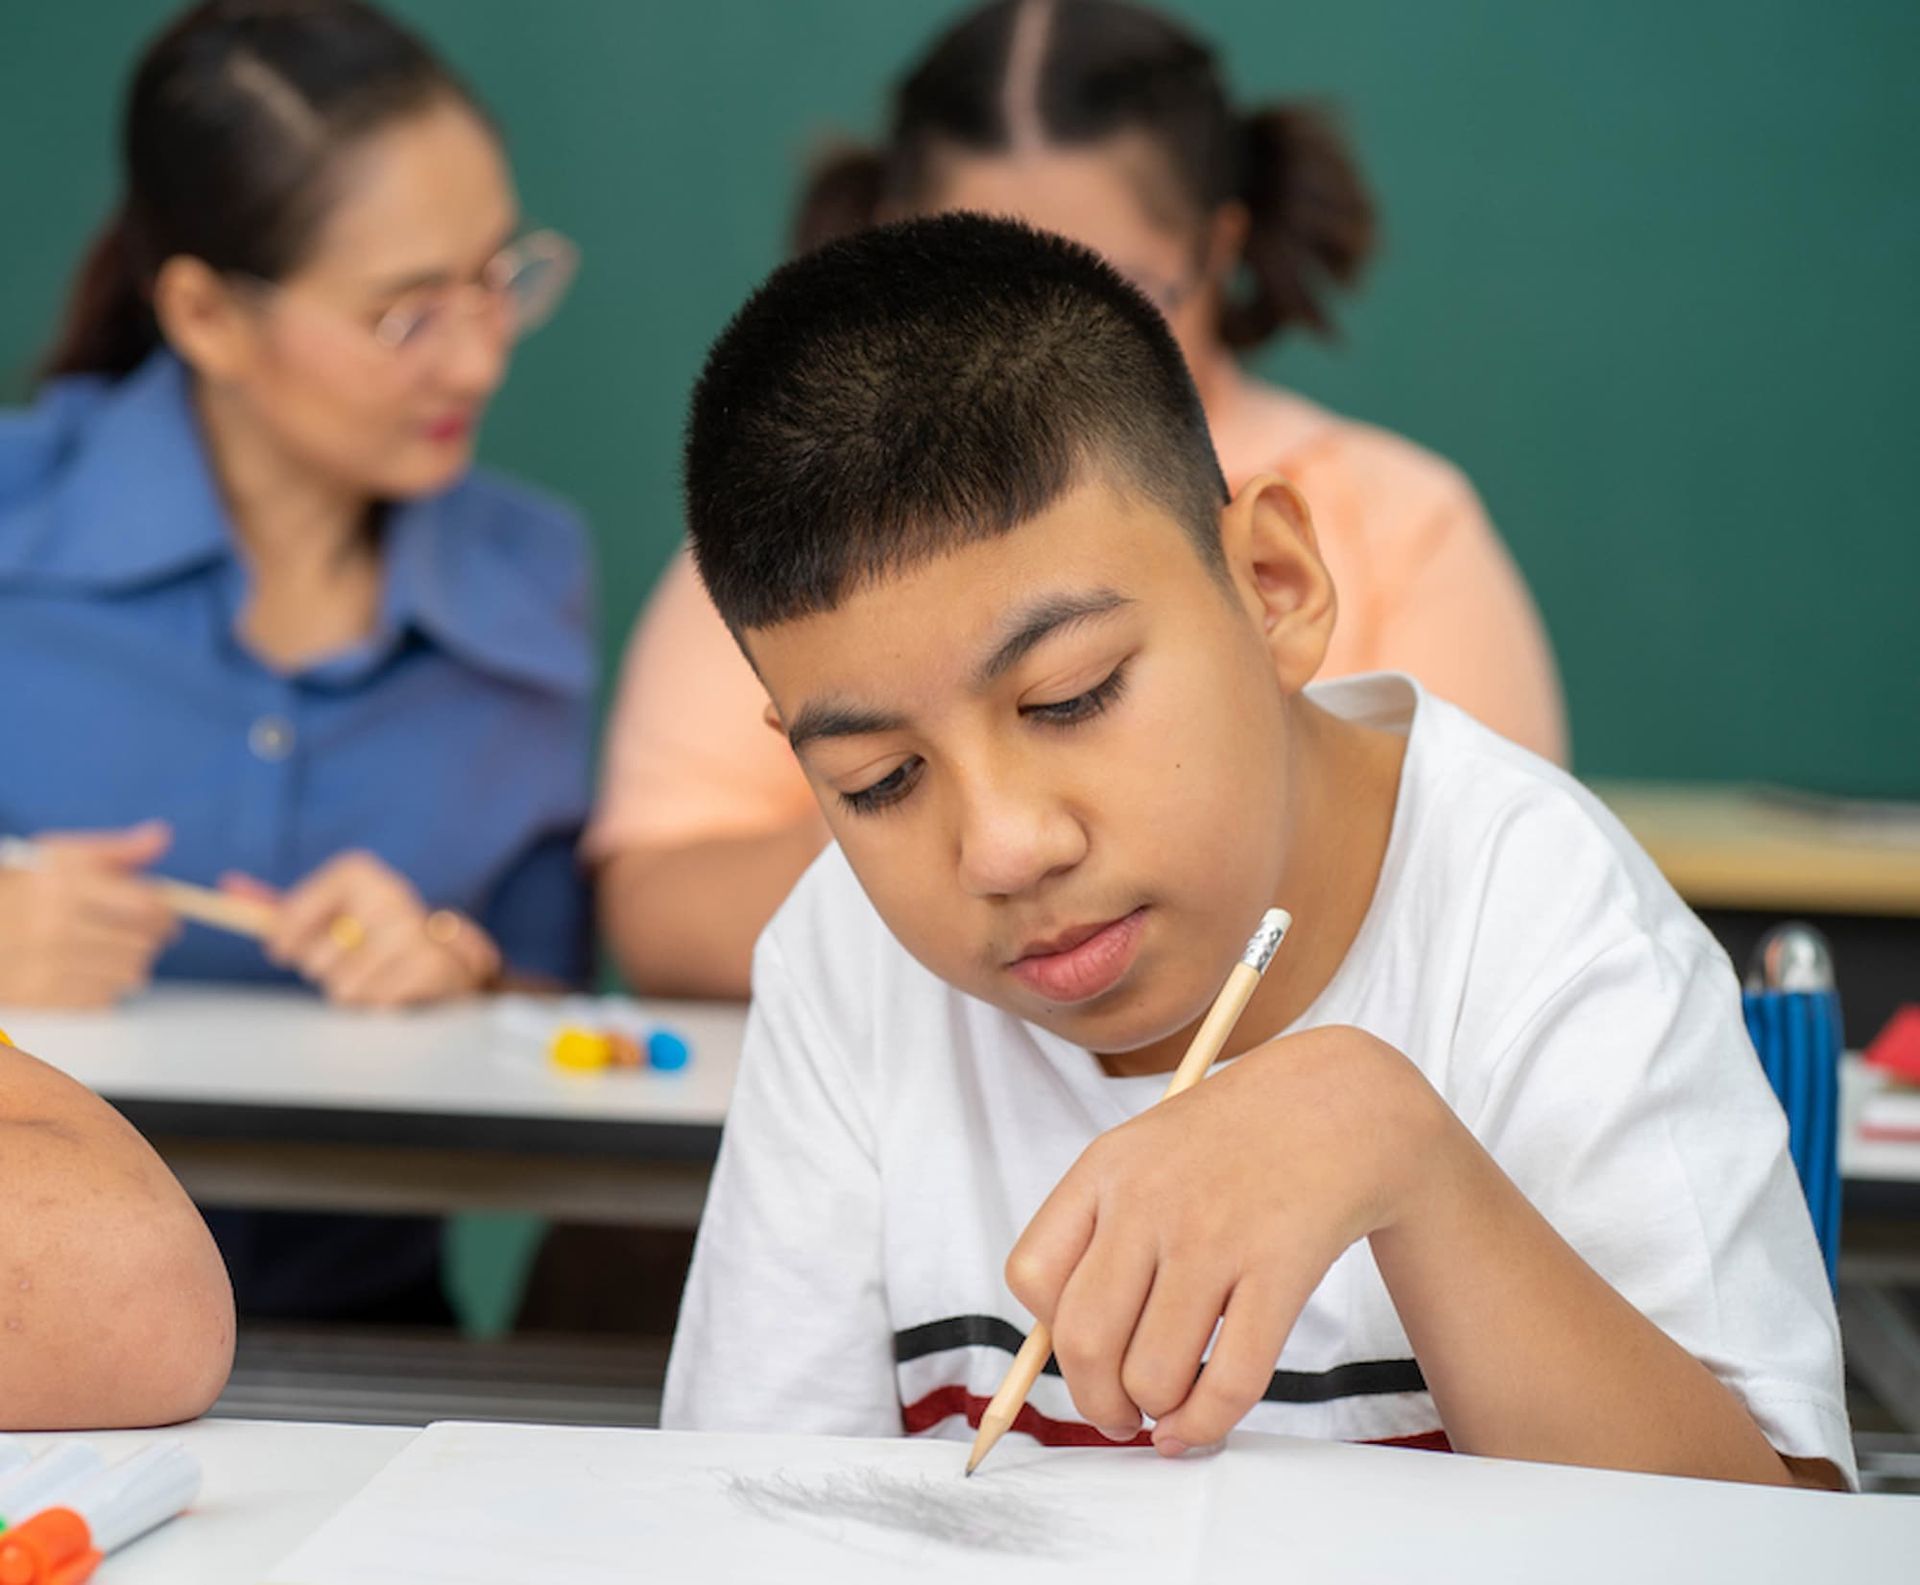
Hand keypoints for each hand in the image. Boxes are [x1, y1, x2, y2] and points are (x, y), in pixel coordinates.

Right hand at [0, 822, 179, 1006]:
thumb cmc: (22, 889)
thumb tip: (161, 836)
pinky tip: (86, 970)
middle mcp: (54, 927)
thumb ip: (115, 850)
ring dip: (130, 963)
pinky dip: (105, 988)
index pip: (144, 906)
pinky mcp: (42, 997)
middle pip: (143, 943)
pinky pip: (104, 999)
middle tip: (138, 932)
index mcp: (62, 886)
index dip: (165, 912)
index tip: (165, 914)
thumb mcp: (59, 856)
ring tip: (110, 950)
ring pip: (130, 974)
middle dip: (149, 937)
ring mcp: (47, 965)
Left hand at [233, 851, 500, 1007]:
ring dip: (352, 988)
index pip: (292, 914)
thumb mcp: (332, 908)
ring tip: (373, 971)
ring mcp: (412, 930)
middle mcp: (388, 894)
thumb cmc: (374, 930)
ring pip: (343, 987)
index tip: (281, 950)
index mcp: (359, 872)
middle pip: (315, 959)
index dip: (282, 937)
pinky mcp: (430, 964)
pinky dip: (379, 1000)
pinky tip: (394, 982)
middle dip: (325, 967)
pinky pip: (376, 1002)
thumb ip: (282, 904)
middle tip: (349, 957)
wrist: (448, 946)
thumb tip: (227, 888)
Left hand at [1005, 1025, 1446, 1454]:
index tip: (1079, 1354)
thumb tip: (1075, 1352)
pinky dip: (1206, 1425)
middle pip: (1084, 1340)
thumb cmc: (1233, 1142)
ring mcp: (1214, 1235)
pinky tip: (1201, 1425)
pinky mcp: (1278, 1268)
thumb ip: (1101, 1233)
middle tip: (1118, 1413)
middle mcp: (1149, 1200)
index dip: (1046, 1333)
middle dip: (1096, 1400)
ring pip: (1153, 1374)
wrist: (1337, 1101)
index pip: (1031, 1275)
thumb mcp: (1145, 1154)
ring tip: (1167, 1406)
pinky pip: (1230, 1381)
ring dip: (1154, 1413)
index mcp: (1105, 1168)